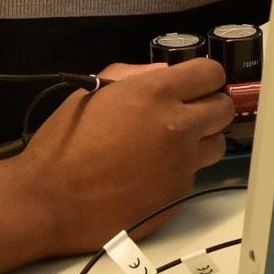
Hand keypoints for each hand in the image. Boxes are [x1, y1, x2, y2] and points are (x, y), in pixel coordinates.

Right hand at [18, 59, 235, 255]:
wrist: (49, 200)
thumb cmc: (64, 142)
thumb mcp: (93, 91)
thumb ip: (134, 74)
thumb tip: (164, 73)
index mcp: (157, 95)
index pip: (212, 73)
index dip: (204, 77)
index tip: (194, 84)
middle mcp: (178, 128)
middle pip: (224, 109)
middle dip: (209, 107)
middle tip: (186, 113)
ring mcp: (182, 167)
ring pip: (217, 145)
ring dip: (200, 141)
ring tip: (169, 146)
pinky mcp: (178, 198)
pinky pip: (193, 176)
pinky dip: (179, 172)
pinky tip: (150, 174)